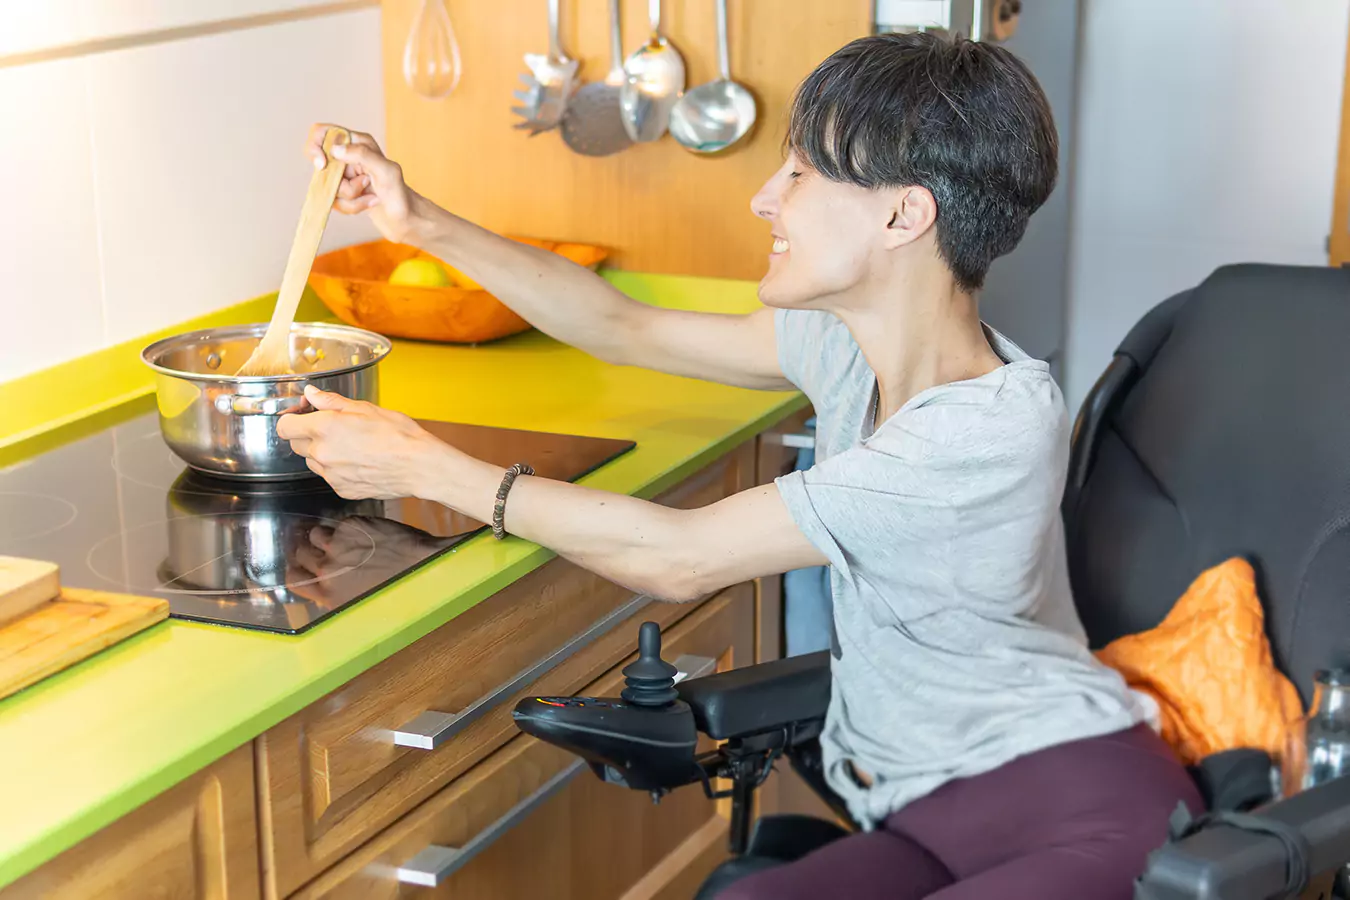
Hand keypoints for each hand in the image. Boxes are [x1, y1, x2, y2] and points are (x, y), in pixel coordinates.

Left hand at [276, 386, 455, 499]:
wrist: (419, 466)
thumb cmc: (399, 436)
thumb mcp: (365, 408)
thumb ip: (331, 401)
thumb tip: (312, 394)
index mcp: (325, 428)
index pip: (284, 426)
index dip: (292, 417)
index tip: (303, 414)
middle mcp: (322, 453)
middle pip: (295, 444)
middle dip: (307, 433)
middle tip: (331, 427)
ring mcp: (331, 475)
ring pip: (312, 461)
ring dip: (322, 452)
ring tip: (349, 445)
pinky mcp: (341, 489)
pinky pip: (329, 476)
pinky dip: (337, 468)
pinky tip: (358, 460)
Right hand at [288, 515, 454, 605]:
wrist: (422, 566)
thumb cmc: (396, 589)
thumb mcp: (359, 602)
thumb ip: (337, 593)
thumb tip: (326, 587)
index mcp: (328, 593)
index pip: (293, 579)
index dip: (297, 570)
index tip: (302, 566)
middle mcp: (327, 569)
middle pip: (300, 553)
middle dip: (309, 551)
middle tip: (323, 550)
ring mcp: (337, 544)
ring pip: (315, 534)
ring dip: (324, 536)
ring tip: (342, 539)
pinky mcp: (351, 525)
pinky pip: (338, 522)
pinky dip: (347, 526)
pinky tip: (363, 532)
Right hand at [305, 123, 421, 242]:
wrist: (408, 220)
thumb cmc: (402, 195)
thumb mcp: (386, 170)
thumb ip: (361, 155)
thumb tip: (334, 149)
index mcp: (358, 142)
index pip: (322, 132)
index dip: (316, 146)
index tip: (322, 165)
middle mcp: (350, 156)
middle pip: (323, 166)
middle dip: (341, 183)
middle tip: (365, 185)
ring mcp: (347, 176)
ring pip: (329, 186)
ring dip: (351, 198)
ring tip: (372, 198)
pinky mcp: (347, 194)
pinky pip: (335, 201)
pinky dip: (352, 207)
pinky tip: (370, 204)